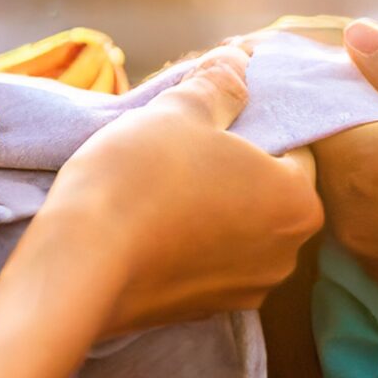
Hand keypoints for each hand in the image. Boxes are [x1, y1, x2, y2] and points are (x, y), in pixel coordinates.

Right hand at [40, 44, 323, 336]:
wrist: (79, 267)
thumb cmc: (140, 178)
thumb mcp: (182, 111)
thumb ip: (221, 85)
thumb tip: (239, 65)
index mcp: (299, 202)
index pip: (294, 144)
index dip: (250, 121)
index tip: (208, 114)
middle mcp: (286, 255)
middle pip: (267, 189)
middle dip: (232, 165)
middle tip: (182, 143)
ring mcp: (244, 290)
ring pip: (236, 227)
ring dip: (209, 202)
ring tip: (159, 181)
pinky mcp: (203, 312)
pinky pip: (206, 260)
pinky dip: (187, 238)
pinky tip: (148, 220)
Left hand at [311, 19, 377, 361]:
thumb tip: (353, 36)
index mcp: (361, 166)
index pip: (305, 108)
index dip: (323, 76)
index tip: (355, 57)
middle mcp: (348, 220)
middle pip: (318, 150)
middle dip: (340, 112)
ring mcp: (372, 257)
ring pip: (345, 185)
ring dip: (366, 152)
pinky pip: (371, 218)